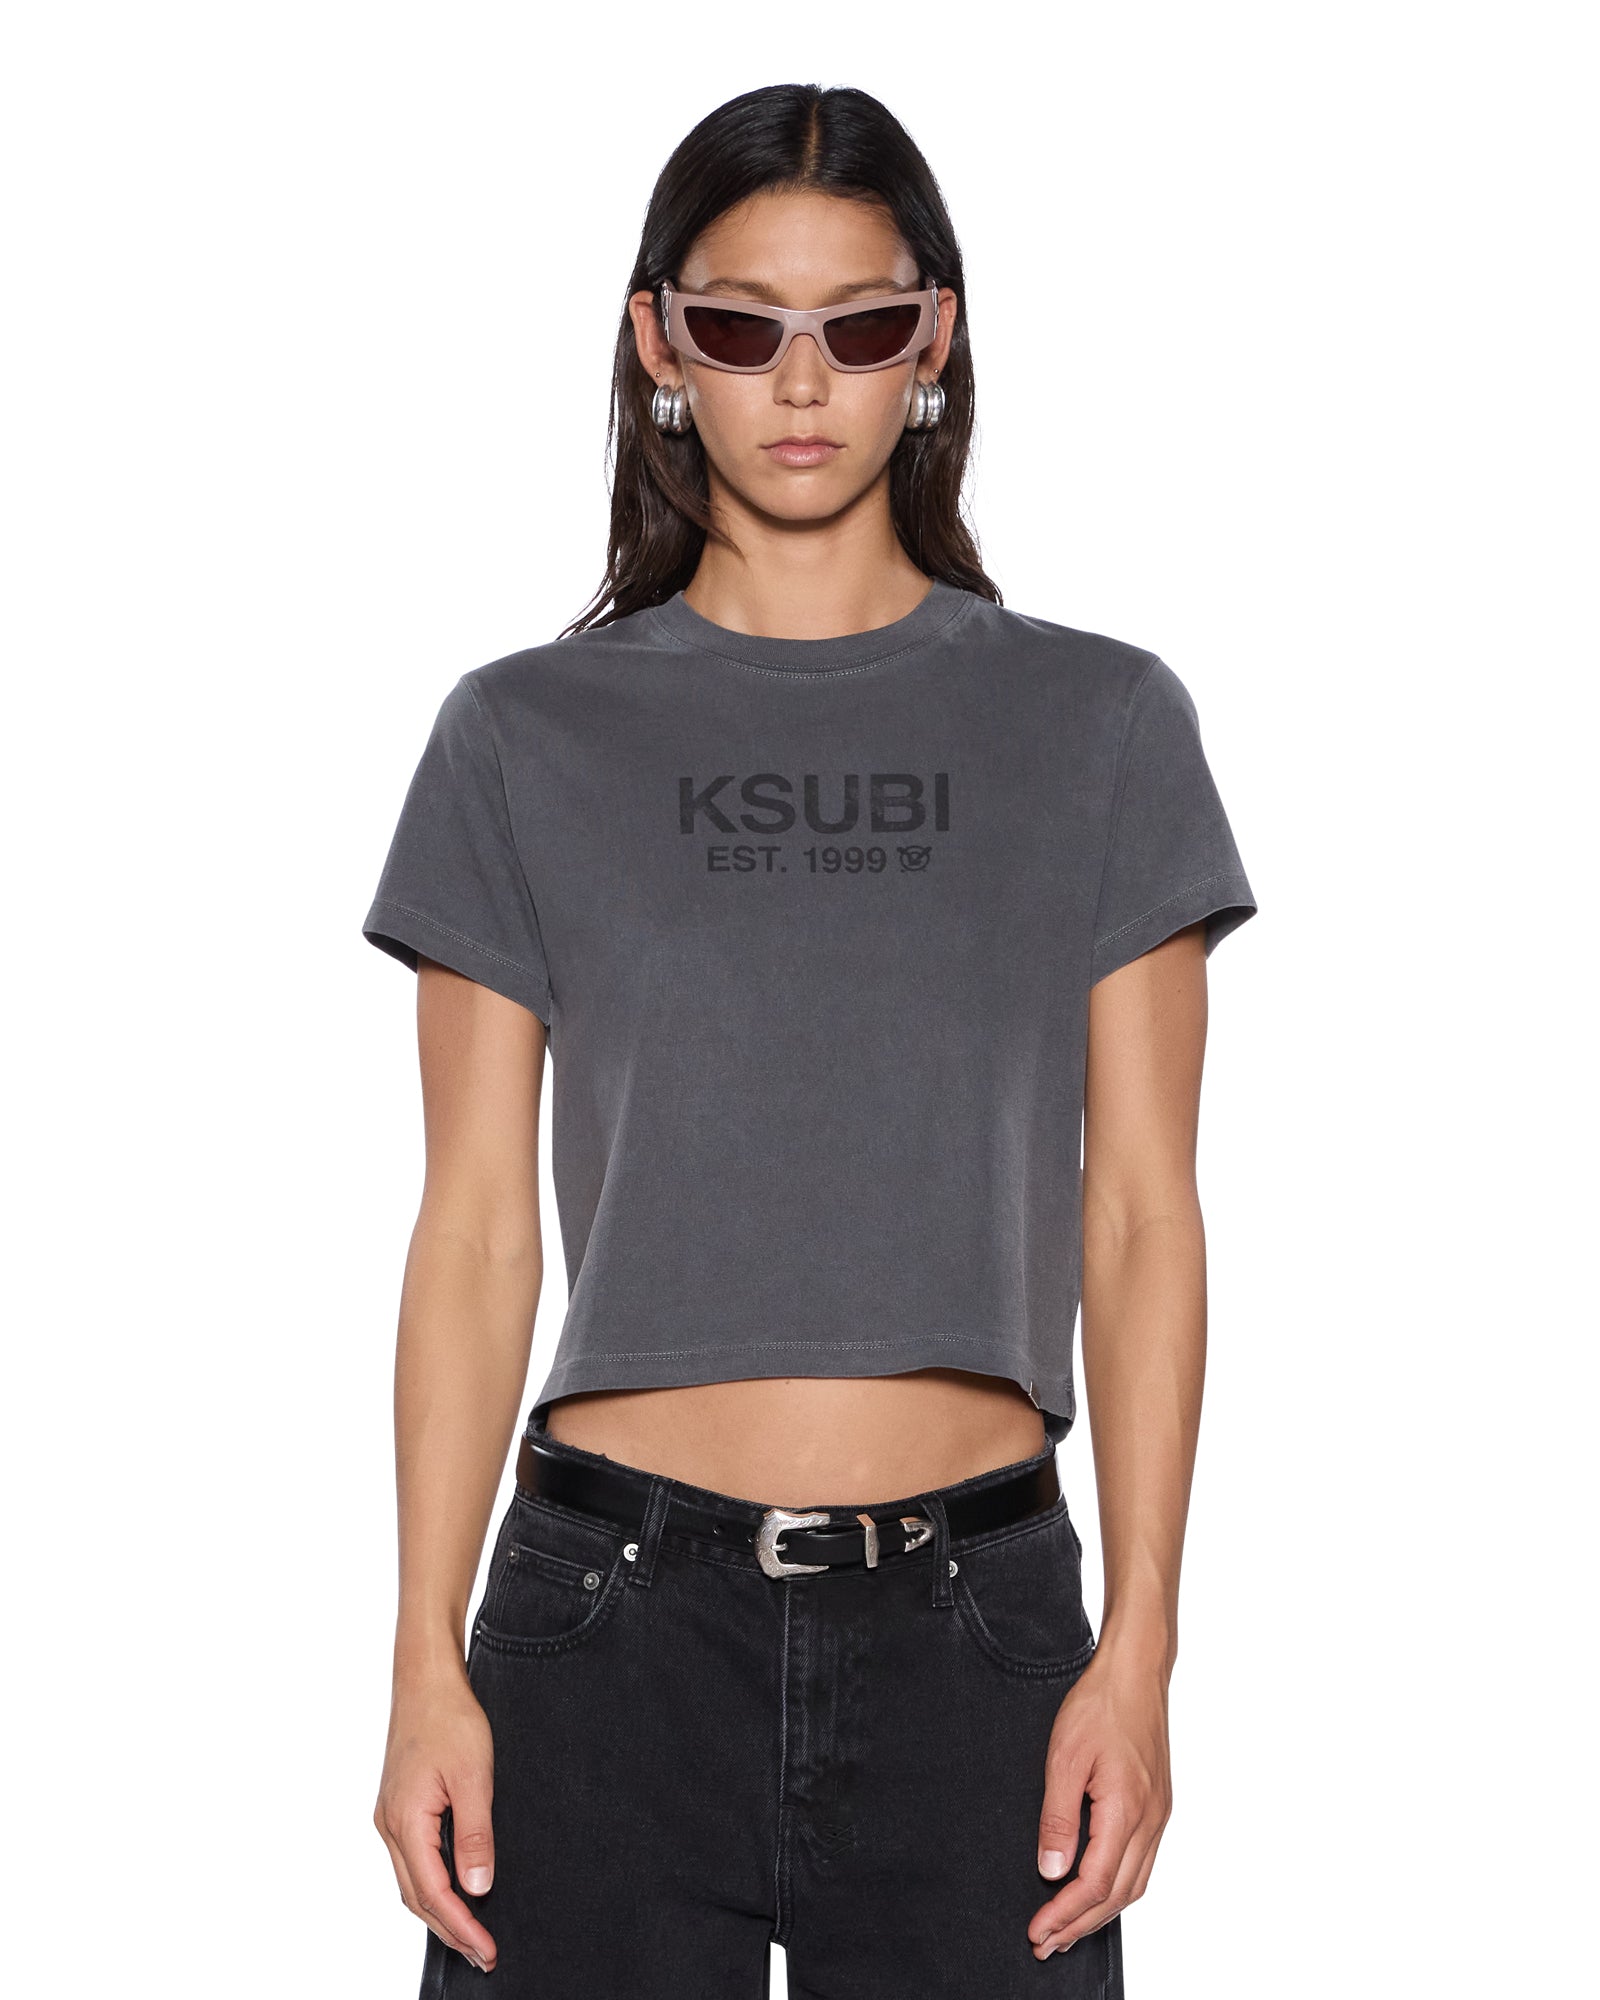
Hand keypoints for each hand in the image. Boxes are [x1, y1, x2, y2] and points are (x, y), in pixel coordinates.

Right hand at [374, 1665, 498, 1974]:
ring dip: (439, 1910)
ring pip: (411, 1881)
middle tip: (483, 1954)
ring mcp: (390, 1816)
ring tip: (471, 1933)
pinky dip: (431, 1884)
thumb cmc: (449, 1718)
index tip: (487, 1949)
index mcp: (405, 1821)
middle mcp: (390, 1824)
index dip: (461, 1926)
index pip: (433, 1892)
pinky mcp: (398, 1805)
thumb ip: (475, 1834)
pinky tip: (452, 1888)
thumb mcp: (474, 1776)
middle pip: (416, 1896)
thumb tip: (478, 1888)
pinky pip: (412, 1859)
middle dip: (449, 1929)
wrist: (425, 1678)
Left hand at [1028, 1646, 1172, 1958]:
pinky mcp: (1158, 1804)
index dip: (1064, 1915)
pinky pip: (1141, 1863)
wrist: (1136, 1671)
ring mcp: (1159, 1814)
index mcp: (1127, 1811)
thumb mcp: (1064, 1757)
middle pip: (1117, 1894)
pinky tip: (1098, 1889)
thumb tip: (1052, 1870)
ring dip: (1100, 1912)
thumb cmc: (1100, 1704)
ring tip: (1067, 1928)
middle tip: (1046, 1944)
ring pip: (1134, 1883)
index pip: (1095, 1883)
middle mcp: (1150, 1820)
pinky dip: (1117, 1887)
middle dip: (1080, 1925)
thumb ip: (1058, 1818)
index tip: (1037, 1932)